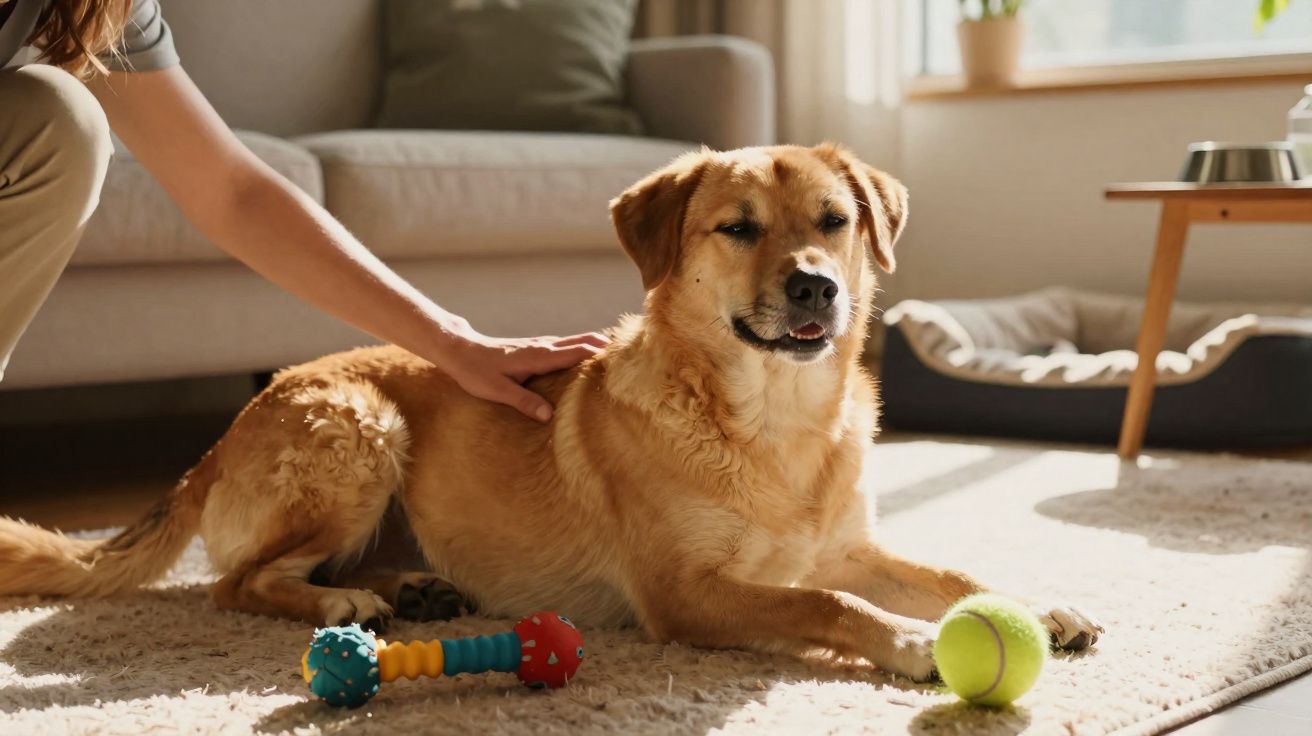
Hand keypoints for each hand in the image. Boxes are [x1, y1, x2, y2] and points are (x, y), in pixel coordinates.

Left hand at [435, 329, 608, 421]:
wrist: (460, 351)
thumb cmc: (476, 372)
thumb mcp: (497, 391)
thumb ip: (524, 402)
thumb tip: (548, 416)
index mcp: (540, 356)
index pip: (579, 351)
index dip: (602, 353)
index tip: (625, 359)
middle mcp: (545, 347)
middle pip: (585, 341)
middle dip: (609, 346)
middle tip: (635, 355)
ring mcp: (542, 346)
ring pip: (578, 342)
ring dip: (598, 346)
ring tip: (622, 355)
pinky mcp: (537, 349)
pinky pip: (568, 347)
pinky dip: (585, 349)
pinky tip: (591, 357)